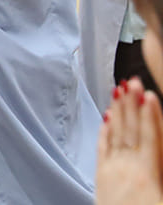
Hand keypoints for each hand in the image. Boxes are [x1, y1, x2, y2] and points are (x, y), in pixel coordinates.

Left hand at [97, 78, 162, 204]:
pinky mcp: (101, 178)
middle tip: (132, 80)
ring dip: (119, 111)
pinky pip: (103, 149)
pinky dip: (105, 132)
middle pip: (130, 129)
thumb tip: (159, 144)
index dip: (150, 115)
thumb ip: (162, 164)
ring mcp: (112, 171)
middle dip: (132, 104)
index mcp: (148, 174)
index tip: (149, 94)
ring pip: (116, 135)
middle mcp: (128, 169)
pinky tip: (106, 119)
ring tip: (120, 90)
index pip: (150, 137)